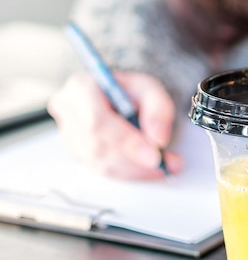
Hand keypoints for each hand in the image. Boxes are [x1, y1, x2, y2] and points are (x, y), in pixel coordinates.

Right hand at [48, 71, 182, 179]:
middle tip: (166, 163)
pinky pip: (103, 171)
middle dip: (136, 159)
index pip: (98, 121)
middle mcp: (69, 113)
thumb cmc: (128, 90)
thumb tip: (158, 138)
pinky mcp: (78, 154)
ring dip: (136, 170)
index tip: (154, 155)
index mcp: (81, 88)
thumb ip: (158, 108)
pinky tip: (148, 168)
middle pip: (99, 146)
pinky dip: (130, 172)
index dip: (126, 141)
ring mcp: (70, 137)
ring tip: (164, 166)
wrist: (114, 96)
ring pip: (102, 163)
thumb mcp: (149, 87)